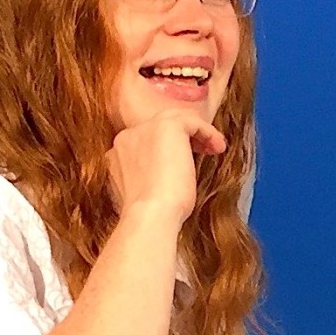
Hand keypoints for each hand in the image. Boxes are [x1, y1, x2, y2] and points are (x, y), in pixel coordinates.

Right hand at [107, 108, 226, 224]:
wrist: (151, 213)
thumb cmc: (151, 214)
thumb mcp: (144, 193)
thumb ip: (147, 178)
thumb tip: (163, 179)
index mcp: (117, 155)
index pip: (144, 142)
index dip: (166, 150)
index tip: (183, 164)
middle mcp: (126, 138)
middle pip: (157, 128)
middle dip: (180, 137)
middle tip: (201, 151)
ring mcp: (144, 129)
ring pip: (174, 120)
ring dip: (196, 132)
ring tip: (214, 148)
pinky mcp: (166, 126)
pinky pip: (192, 121)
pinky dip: (208, 131)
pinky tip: (218, 147)